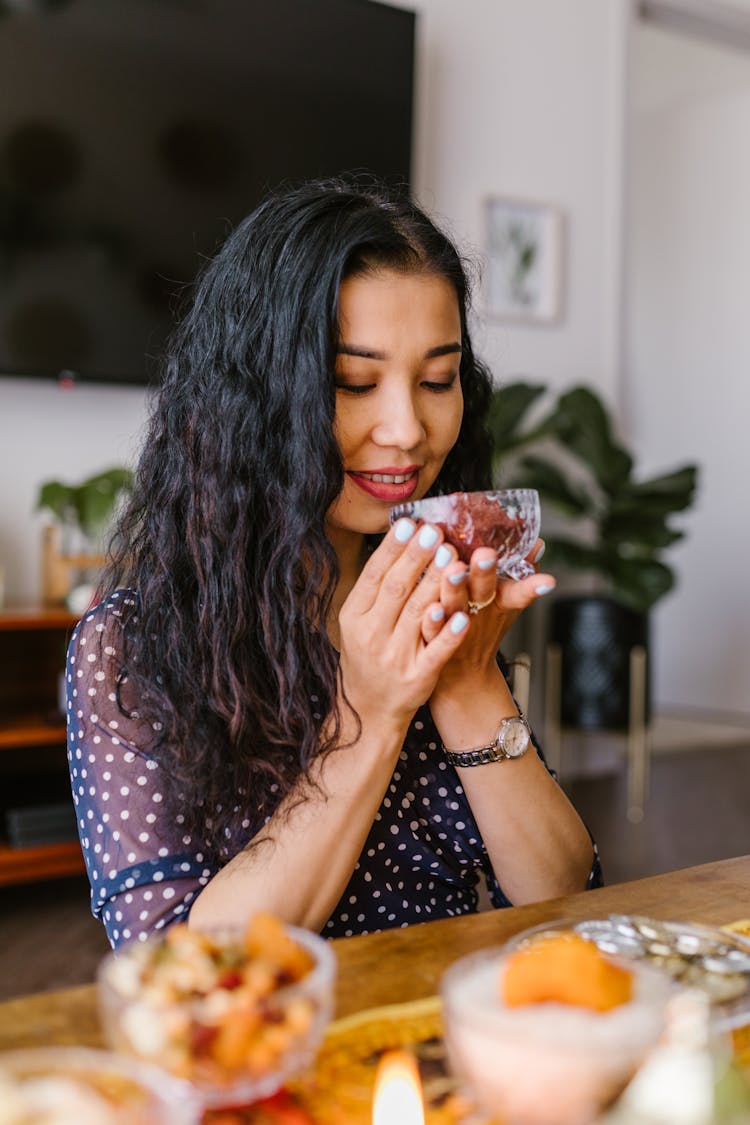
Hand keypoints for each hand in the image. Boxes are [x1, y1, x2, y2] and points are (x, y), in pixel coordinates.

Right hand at [336, 519, 473, 730]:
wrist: (369, 709)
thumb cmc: (368, 656)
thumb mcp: (359, 622)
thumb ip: (377, 588)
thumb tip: (401, 541)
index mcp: (355, 617)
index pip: (374, 576)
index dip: (393, 549)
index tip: (410, 523)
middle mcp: (371, 635)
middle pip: (397, 589)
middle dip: (417, 558)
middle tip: (436, 531)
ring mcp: (395, 657)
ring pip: (419, 614)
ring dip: (437, 584)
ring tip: (453, 557)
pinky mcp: (418, 677)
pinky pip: (436, 651)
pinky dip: (449, 633)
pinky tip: (464, 614)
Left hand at [421, 539, 554, 688]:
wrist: (461, 675)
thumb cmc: (483, 626)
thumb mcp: (506, 602)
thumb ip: (521, 571)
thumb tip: (537, 542)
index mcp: (498, 600)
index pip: (519, 592)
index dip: (532, 587)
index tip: (547, 581)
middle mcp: (478, 612)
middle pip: (483, 591)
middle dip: (485, 573)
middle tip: (485, 554)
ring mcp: (455, 627)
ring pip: (455, 606)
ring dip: (455, 589)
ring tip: (454, 570)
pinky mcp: (433, 641)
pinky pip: (431, 630)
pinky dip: (432, 621)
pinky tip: (430, 607)